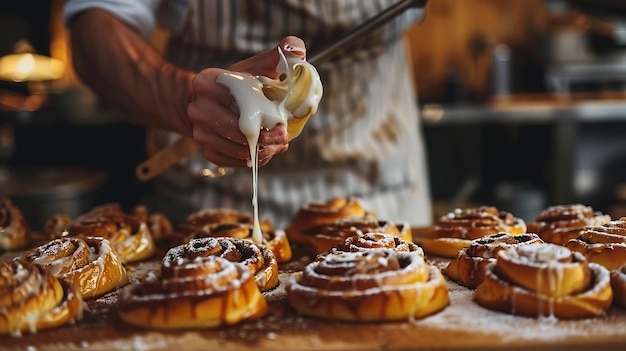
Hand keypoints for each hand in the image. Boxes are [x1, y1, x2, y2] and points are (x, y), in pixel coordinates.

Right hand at [187, 36, 306, 167]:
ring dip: (261, 152)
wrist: (207, 102)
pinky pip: (232, 161)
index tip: (282, 122)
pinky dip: (252, 160)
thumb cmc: (235, 85)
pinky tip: (265, 152)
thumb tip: (298, 50)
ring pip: (236, 150)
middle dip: (265, 139)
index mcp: (206, 83)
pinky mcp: (206, 150)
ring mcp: (200, 132)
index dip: (264, 115)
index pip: (238, 103)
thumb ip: (276, 57)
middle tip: (283, 137)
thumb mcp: (252, 67)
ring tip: (278, 146)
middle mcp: (198, 109)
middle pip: (236, 131)